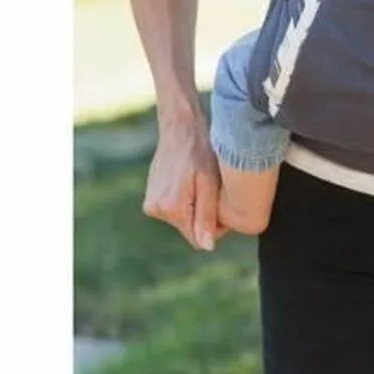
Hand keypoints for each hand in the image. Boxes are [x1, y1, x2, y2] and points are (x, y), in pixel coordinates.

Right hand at [142, 112, 226, 250]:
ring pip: (182, 217)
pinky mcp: (151, 195)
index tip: (222, 206)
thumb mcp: (209, 182)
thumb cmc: (199, 151)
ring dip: (194, 205)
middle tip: (213, 190)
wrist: (181, 127)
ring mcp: (151, 202)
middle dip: (204, 215)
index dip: (213, 228)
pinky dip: (185, 198)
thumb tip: (207, 246)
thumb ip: (207, 216)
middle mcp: (156, 209)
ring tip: (201, 182)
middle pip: (189, 227)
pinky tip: (191, 180)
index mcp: (171, 209)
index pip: (196, 238)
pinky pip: (174, 207)